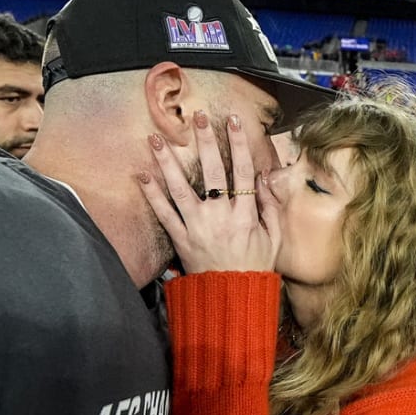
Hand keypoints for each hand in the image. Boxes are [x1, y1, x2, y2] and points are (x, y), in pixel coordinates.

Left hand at [139, 110, 279, 273]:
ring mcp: (197, 227)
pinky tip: (141, 176)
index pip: (242, 170)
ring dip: (167, 162)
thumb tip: (265, 177)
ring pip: (181, 188)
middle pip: (212, 171)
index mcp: (245, 214)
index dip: (238, 143)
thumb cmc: (255, 267)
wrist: (232, 298)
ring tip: (156, 138)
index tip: (232, 120)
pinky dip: (152, 195)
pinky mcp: (180, 240)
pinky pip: (164, 214)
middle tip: (197, 117)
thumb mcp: (274, 238)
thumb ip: (270, 207)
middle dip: (205, 141)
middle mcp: (220, 216)